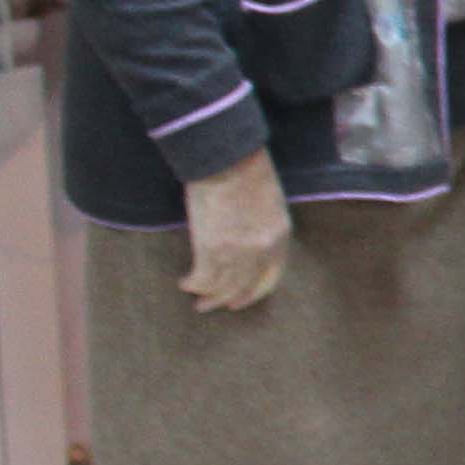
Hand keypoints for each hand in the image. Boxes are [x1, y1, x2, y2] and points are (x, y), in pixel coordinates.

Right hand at [180, 153, 292, 313]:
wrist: (227, 158)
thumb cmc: (246, 169)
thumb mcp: (268, 202)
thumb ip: (262, 227)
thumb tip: (245, 243)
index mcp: (280, 236)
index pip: (270, 277)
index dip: (253, 292)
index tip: (240, 300)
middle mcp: (262, 250)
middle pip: (244, 287)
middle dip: (227, 300)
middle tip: (210, 306)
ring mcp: (237, 252)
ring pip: (222, 287)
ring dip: (207, 296)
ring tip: (196, 300)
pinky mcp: (212, 249)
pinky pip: (202, 278)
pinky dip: (193, 283)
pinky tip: (184, 283)